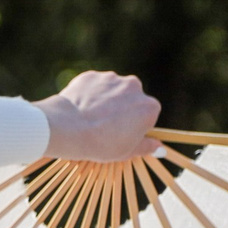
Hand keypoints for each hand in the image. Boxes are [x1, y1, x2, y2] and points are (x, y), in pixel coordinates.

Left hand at [35, 70, 158, 161]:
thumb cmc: (100, 144)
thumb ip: (146, 147)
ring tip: (89, 119)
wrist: (67, 129)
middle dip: (120, 110)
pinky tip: (79, 109)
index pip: (146, 115)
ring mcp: (111, 79)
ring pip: (110, 90)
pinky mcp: (90, 76)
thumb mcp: (127, 152)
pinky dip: (87, 95)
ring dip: (103, 101)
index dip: (133, 126)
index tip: (120, 135)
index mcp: (149, 106)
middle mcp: (134, 86)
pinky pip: (92, 86)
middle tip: (103, 126)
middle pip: (130, 99)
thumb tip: (159, 148)